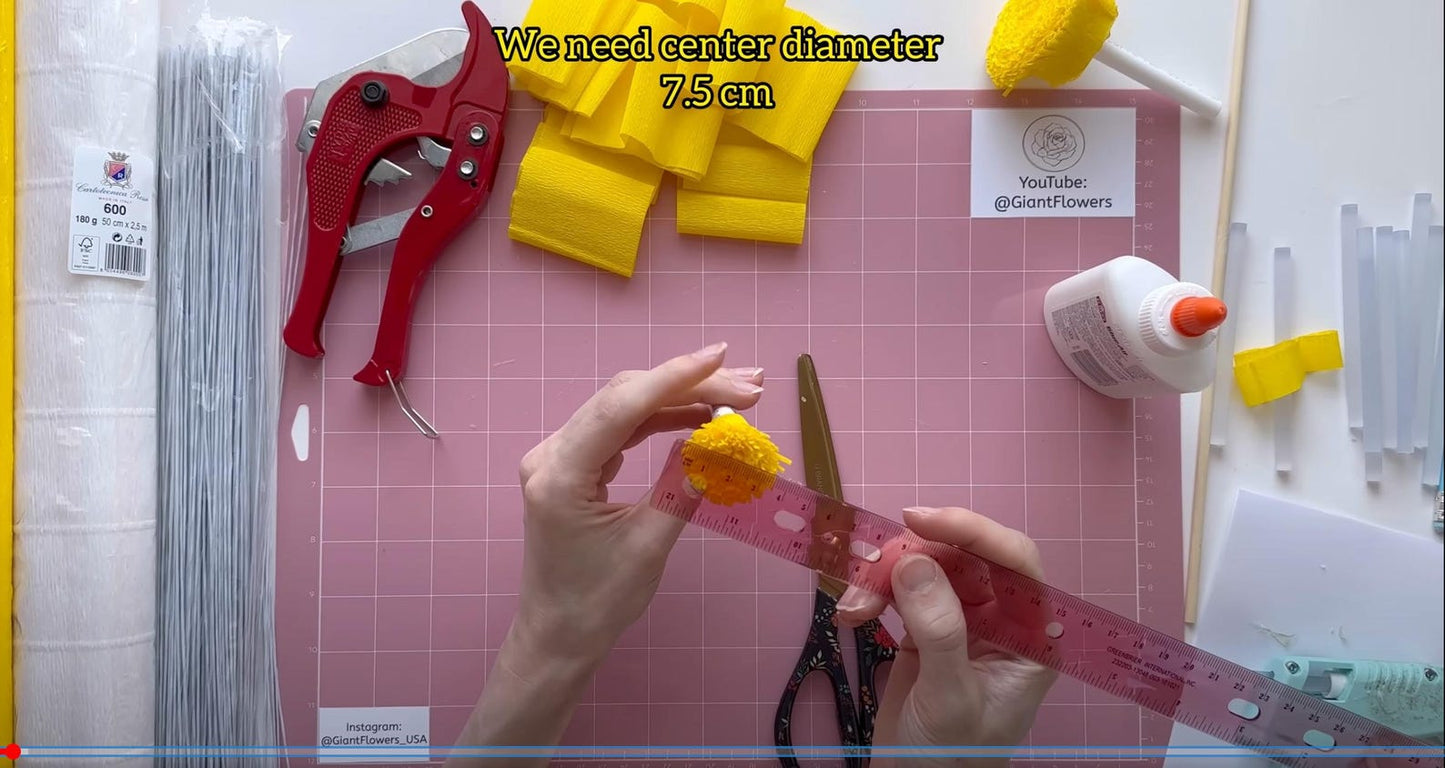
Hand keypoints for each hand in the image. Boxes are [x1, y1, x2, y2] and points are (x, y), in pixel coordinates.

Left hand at [512, 341, 764, 664]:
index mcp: (561, 475)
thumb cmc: (598, 601)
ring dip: (680, 398)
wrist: (558, 635)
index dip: (675, 377)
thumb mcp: (649, 546)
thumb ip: (684, 486)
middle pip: (625, 398)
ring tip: (737, 396)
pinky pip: (619, 427)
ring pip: (625, 407)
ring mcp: (558, 457)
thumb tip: (722, 441)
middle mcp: (551, 455)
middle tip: (750, 387)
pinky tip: (699, 415)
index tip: (722, 358)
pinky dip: (661, 418)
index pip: (621, 406)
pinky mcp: (572, 464)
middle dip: (690, 385)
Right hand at [835, 506, 1057, 766]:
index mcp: (1031, 637)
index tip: (920, 519)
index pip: (1016, 562)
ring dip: (884, 577)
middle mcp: (1003, 621)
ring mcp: (963, 621)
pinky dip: (872, 592)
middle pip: (964, 556)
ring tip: (853, 607)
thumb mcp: (949, 697)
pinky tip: (851, 614)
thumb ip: (940, 630)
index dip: (974, 531)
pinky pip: (901, 587)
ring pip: (927, 566)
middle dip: (916, 555)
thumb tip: (915, 562)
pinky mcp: (927, 627)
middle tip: (872, 568)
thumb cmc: (951, 757)